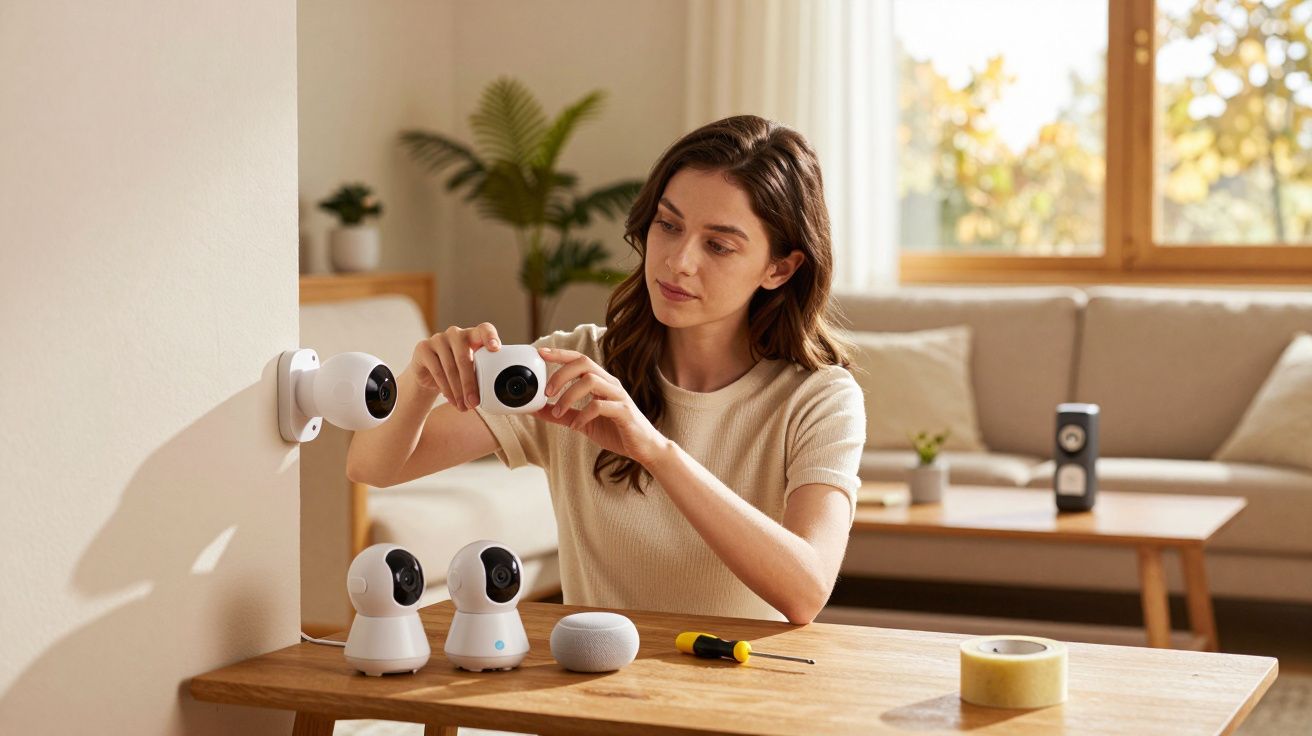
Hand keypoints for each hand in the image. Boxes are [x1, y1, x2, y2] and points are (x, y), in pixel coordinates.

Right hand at [409, 322, 501, 410]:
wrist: (429, 374)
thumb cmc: (456, 371)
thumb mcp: (472, 371)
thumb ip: (482, 374)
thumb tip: (492, 394)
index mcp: (473, 335)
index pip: (484, 329)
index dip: (490, 337)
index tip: (495, 349)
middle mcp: (456, 333)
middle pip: (465, 358)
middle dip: (470, 384)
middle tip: (474, 402)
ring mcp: (438, 338)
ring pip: (450, 368)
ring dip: (458, 391)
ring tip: (464, 406)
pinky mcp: (423, 347)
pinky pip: (437, 371)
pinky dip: (446, 389)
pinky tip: (452, 400)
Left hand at [534, 347, 668, 466]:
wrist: (644, 448)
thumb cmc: (616, 431)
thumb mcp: (581, 422)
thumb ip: (561, 415)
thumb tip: (536, 410)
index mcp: (601, 382)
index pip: (579, 359)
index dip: (560, 354)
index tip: (541, 353)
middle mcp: (610, 384)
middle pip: (584, 363)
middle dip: (561, 374)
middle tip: (547, 392)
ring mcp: (619, 396)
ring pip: (591, 381)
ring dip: (569, 396)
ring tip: (558, 412)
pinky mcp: (624, 412)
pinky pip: (600, 406)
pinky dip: (583, 415)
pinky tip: (576, 425)